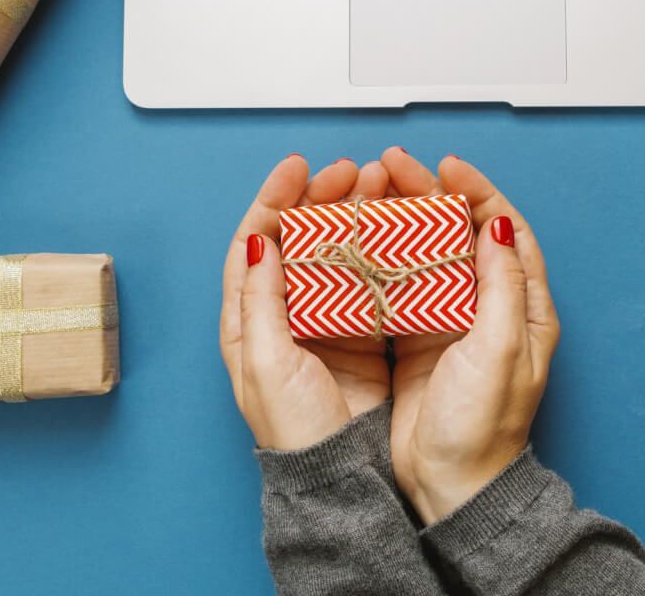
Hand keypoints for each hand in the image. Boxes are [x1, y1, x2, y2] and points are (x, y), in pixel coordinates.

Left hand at [220, 154, 391, 449]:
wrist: (340, 476)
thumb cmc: (295, 428)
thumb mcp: (269, 361)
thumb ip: (261, 300)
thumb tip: (257, 240)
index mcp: (249, 319)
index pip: (255, 242)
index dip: (274, 199)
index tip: (297, 168)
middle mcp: (284, 314)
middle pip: (298, 238)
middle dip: (321, 198)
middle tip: (349, 172)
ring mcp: (324, 321)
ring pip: (337, 251)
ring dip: (354, 216)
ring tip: (377, 188)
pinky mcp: (360, 334)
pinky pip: (369, 279)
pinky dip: (381, 251)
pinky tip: (396, 231)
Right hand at [381, 148, 559, 524]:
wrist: (452, 485)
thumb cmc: (484, 425)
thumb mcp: (499, 348)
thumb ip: (500, 284)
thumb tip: (497, 225)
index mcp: (522, 307)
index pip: (504, 230)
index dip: (477, 192)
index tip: (448, 168)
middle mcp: (489, 308)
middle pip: (460, 232)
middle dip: (430, 194)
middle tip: (396, 167)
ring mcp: (451, 322)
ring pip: (426, 252)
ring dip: (403, 218)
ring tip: (375, 190)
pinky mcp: (418, 339)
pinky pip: (399, 284)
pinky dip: (382, 257)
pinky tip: (361, 238)